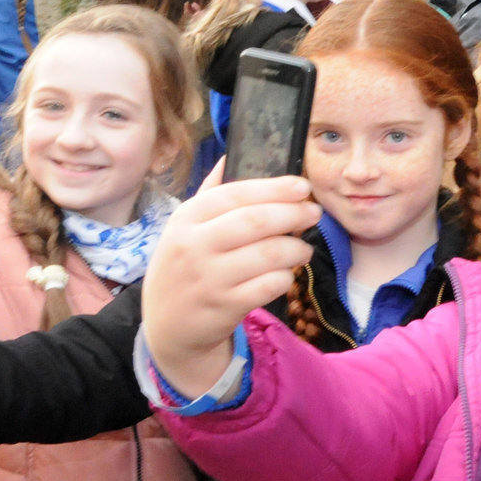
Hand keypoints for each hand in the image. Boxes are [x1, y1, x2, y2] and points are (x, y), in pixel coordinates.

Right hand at [141, 176, 319, 397]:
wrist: (166, 326)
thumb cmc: (184, 267)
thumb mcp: (184, 227)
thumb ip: (210, 192)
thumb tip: (230, 153)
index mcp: (187, 219)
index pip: (235, 194)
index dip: (273, 188)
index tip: (302, 186)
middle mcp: (195, 246)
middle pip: (255, 221)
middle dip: (292, 214)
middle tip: (313, 213)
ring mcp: (209, 278)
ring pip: (268, 254)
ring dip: (295, 248)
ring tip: (303, 248)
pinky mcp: (224, 307)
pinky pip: (268, 286)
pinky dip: (284, 278)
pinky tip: (285, 274)